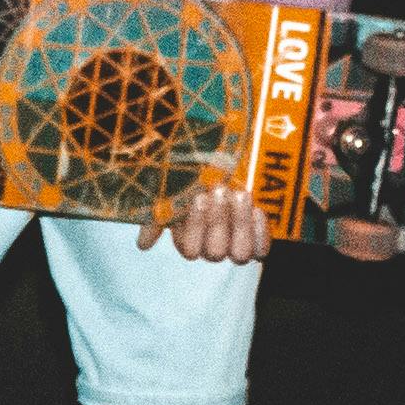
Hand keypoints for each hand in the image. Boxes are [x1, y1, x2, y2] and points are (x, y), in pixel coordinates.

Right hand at [138, 170, 266, 264]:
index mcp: (187, 236)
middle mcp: (211, 243)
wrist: (221, 150)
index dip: (196, 227)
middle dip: (217, 221)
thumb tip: (143, 245)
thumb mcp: (169, 185)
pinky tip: (256, 210)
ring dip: (239, 225)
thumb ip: (156, 214)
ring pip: (239, 254)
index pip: (190, 249)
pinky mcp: (256, 235)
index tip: (199, 196)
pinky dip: (260, 232)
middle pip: (215, 253)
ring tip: (240, 195)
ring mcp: (235, 241)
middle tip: (218, 189)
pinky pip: (261, 250)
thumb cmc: (191, 168)